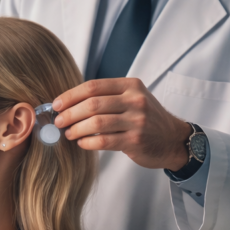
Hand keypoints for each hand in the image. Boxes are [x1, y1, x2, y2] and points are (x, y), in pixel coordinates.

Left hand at [53, 78, 191, 170]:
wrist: (172, 139)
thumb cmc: (146, 118)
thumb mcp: (132, 98)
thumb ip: (107, 96)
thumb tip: (70, 103)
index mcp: (131, 86)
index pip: (94, 86)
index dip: (71, 95)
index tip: (57, 104)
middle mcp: (136, 100)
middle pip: (92, 104)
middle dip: (70, 113)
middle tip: (58, 121)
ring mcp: (137, 121)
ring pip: (96, 123)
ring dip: (76, 129)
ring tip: (68, 133)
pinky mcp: (135, 141)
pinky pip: (104, 141)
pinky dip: (88, 142)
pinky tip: (81, 143)